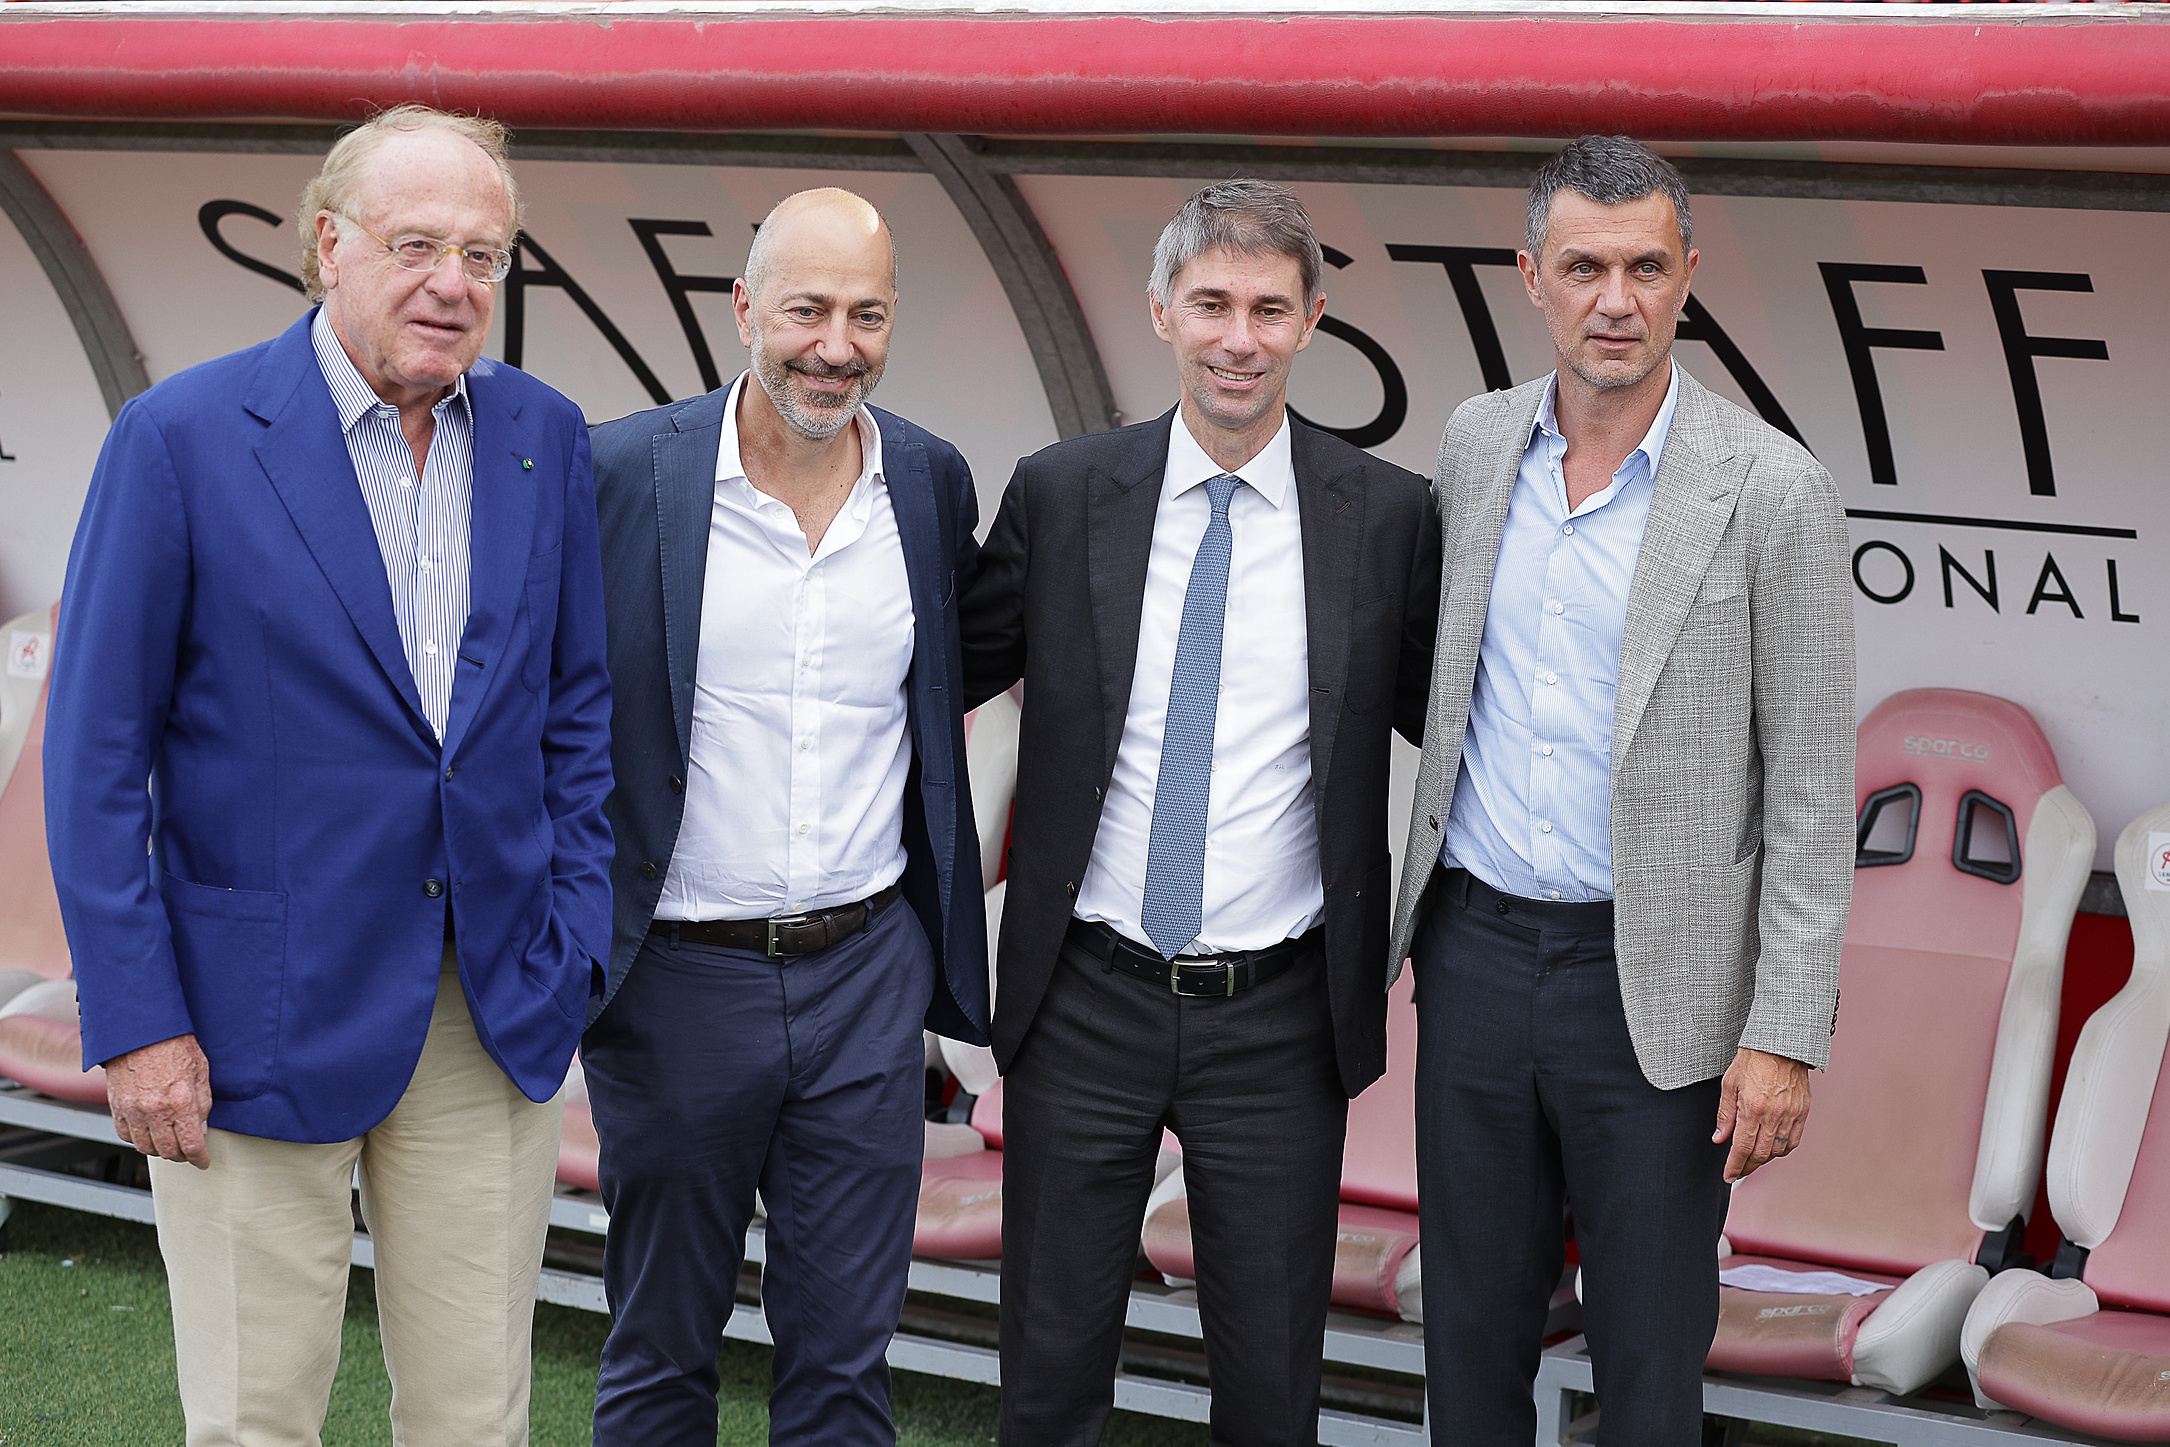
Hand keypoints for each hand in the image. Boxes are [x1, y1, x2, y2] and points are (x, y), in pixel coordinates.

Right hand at [104, 1034, 212, 1168]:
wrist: (142, 1031)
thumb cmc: (174, 1045)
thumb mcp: (201, 1072)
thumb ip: (202, 1105)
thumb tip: (200, 1130)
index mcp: (180, 1102)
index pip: (191, 1146)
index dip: (199, 1159)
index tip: (203, 1161)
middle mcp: (155, 1110)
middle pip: (168, 1152)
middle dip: (182, 1156)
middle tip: (188, 1152)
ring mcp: (133, 1110)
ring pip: (145, 1148)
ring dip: (160, 1150)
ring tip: (170, 1143)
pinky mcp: (117, 1107)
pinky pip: (126, 1135)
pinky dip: (138, 1139)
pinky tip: (149, 1132)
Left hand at [1712, 1047, 1808, 1183]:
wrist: (1780, 1044)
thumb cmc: (1752, 1060)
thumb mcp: (1729, 1084)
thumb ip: (1725, 1115)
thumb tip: (1719, 1138)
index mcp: (1752, 1108)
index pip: (1742, 1148)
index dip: (1734, 1166)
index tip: (1729, 1175)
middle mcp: (1774, 1114)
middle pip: (1760, 1153)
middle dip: (1747, 1166)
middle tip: (1738, 1170)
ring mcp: (1791, 1114)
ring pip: (1778, 1151)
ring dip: (1764, 1159)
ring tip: (1752, 1159)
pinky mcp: (1803, 1112)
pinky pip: (1793, 1141)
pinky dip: (1782, 1150)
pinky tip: (1772, 1149)